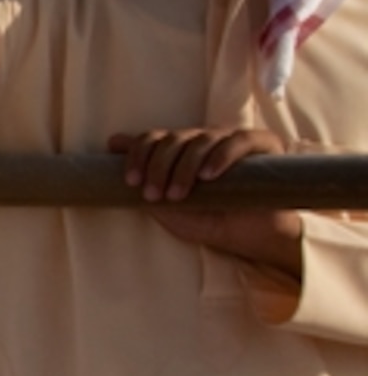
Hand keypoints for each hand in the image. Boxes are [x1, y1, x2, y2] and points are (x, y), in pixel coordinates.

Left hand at [111, 128, 303, 280]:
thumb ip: (145, 180)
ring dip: (183, 167)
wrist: (254, 238)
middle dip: (157, 166)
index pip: (155, 137)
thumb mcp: (168, 207)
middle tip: (153, 195)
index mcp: (183, 151)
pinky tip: (207, 176)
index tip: (130, 181)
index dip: (138, 153)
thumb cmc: (211, 221)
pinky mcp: (263, 145)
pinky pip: (238, 141)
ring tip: (178, 195)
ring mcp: (233, 140)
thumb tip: (114, 146)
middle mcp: (206, 140)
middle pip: (173, 137)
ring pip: (201, 139)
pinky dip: (219, 157)